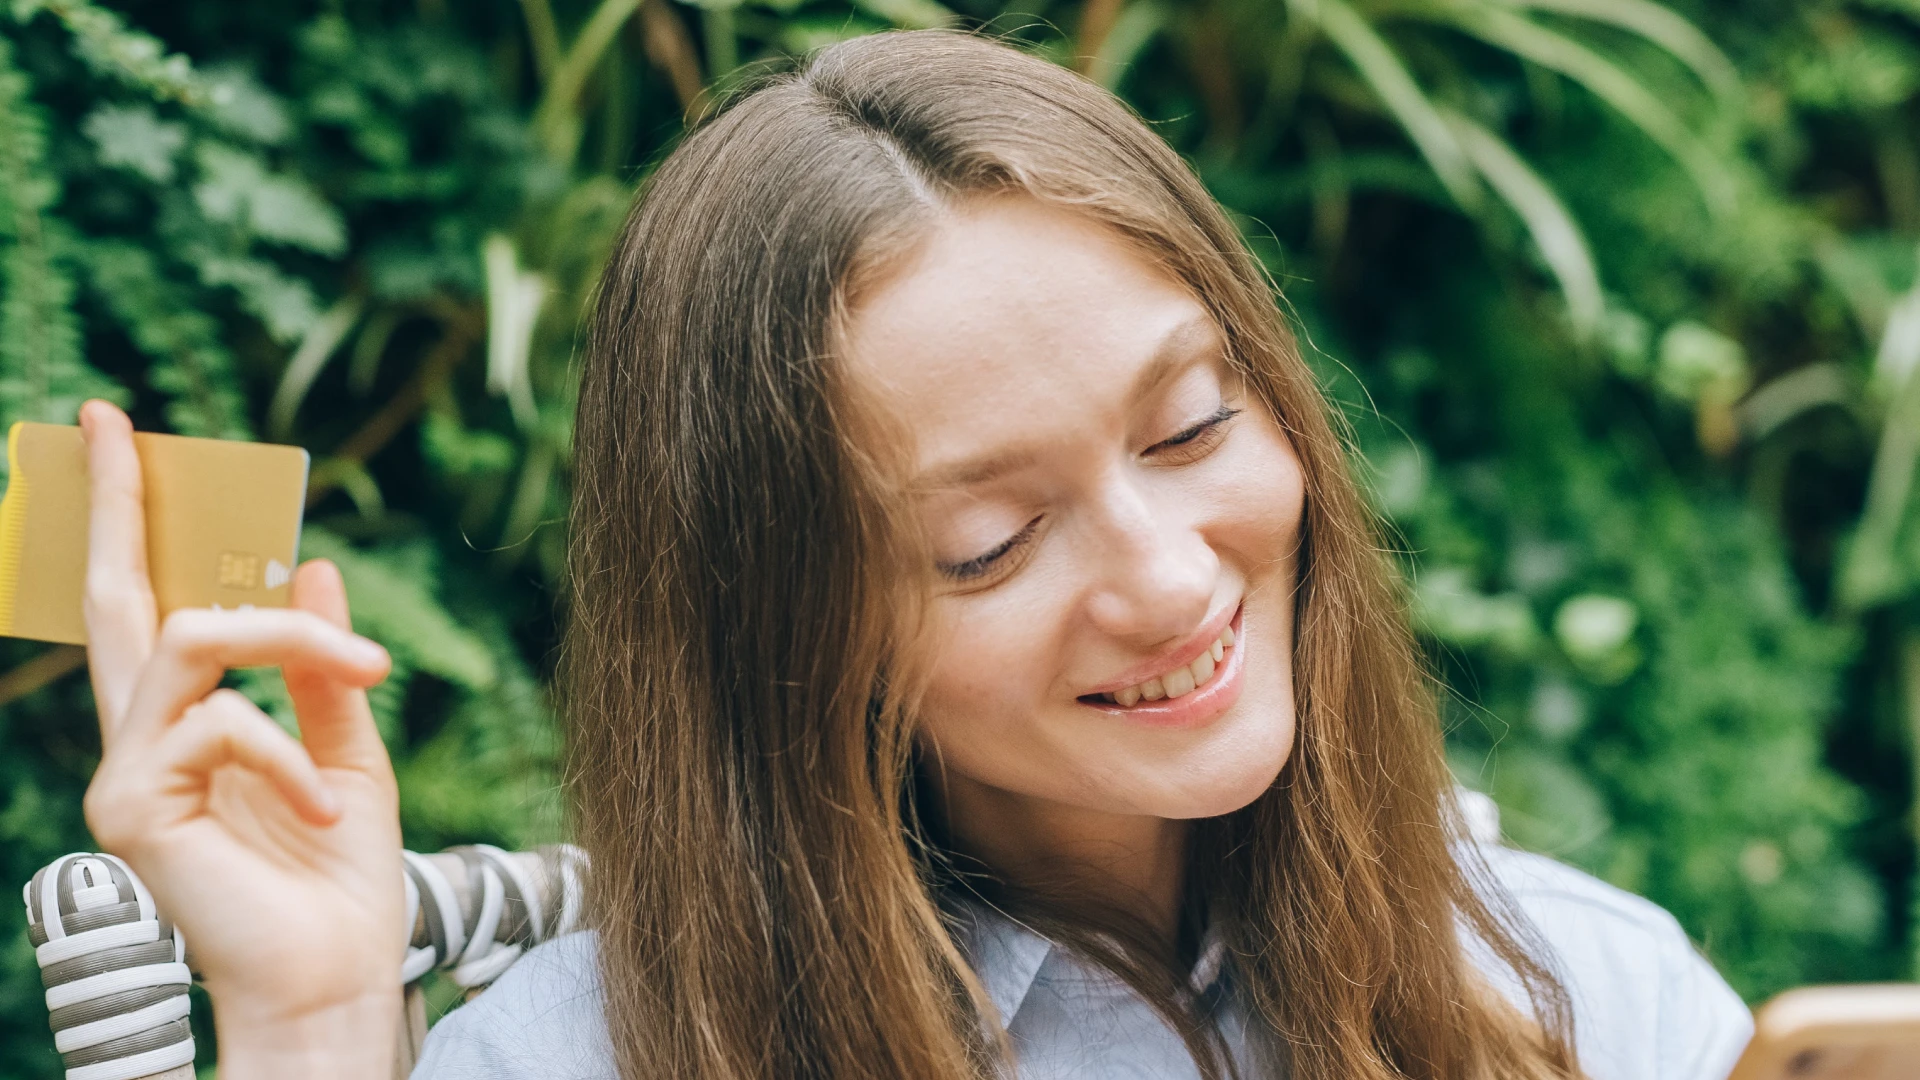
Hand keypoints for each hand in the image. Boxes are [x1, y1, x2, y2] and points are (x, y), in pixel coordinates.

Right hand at [76, 400, 404, 1075]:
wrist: (337, 978)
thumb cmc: (340, 882)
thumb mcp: (350, 753)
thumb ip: (323, 670)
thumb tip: (311, 566)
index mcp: (190, 728)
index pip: (147, 610)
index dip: (129, 525)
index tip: (120, 435)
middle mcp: (140, 743)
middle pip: (116, 601)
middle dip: (116, 506)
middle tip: (111, 421)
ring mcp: (126, 773)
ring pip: (197, 638)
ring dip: (294, 643)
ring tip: (365, 680)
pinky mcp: (131, 806)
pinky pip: (223, 723)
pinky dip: (293, 754)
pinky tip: (321, 809)